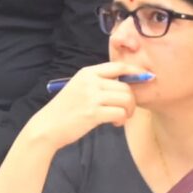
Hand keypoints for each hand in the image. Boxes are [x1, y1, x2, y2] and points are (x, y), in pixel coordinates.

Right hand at [20, 62, 140, 152]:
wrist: (48, 126)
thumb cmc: (65, 110)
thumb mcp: (79, 88)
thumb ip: (98, 83)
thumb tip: (125, 85)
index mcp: (87, 73)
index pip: (118, 66)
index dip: (135, 71)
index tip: (145, 78)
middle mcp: (91, 82)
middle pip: (126, 86)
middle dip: (131, 100)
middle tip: (126, 111)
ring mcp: (92, 97)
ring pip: (126, 99)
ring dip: (128, 111)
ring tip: (119, 118)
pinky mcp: (94, 113)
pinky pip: (120, 113)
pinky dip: (121, 120)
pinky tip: (114, 123)